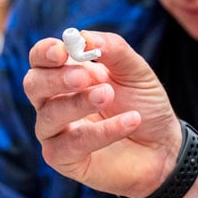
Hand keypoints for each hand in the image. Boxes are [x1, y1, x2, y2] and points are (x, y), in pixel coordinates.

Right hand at [24, 31, 183, 197]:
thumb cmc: (144, 104)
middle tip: (84, 77)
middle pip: (33, 84)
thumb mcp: (135, 70)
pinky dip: (102, 131)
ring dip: (78, 103)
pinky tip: (130, 121)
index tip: (62, 50)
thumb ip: (113, 49)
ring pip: (49, 115)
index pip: (40, 58)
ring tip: (109, 95)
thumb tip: (84, 37)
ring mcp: (56, 132)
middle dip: (55, 78)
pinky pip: (71, 145)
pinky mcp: (65, 160)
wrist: (164, 144)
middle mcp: (54, 102)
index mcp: (66, 74)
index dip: (45, 52)